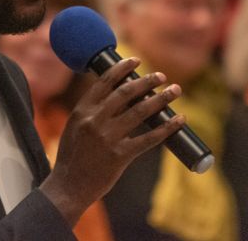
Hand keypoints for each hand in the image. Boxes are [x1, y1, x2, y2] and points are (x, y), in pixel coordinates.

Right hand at [39, 57, 183, 224]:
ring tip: (175, 90)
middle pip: (126, 92)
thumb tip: (119, 91)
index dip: (123, 68)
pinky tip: (178, 120)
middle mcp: (95, 120)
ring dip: (161, 99)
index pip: (105, 81)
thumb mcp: (75, 125)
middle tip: (161, 76)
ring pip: (140, 111)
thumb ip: (92, 109)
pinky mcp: (120, 156)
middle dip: (147, 81)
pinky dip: (166, 128)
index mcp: (82, 110)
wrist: (68, 187)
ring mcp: (108, 138)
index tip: (137, 60)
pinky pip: (148, 139)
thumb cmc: (73, 155)